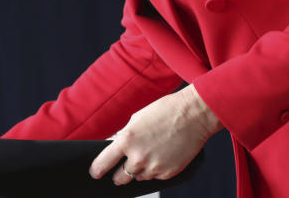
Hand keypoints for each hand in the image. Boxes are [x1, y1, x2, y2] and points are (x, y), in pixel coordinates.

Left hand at [89, 84, 221, 184]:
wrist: (194, 115)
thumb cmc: (167, 111)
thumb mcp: (137, 118)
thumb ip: (124, 135)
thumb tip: (114, 148)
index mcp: (127, 140)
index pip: (103, 164)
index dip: (96, 170)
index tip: (95, 173)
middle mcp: (138, 157)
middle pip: (120, 177)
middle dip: (119, 174)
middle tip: (122, 168)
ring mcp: (154, 167)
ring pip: (139, 177)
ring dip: (140, 169)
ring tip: (151, 152)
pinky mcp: (168, 173)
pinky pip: (155, 177)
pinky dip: (156, 169)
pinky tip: (163, 154)